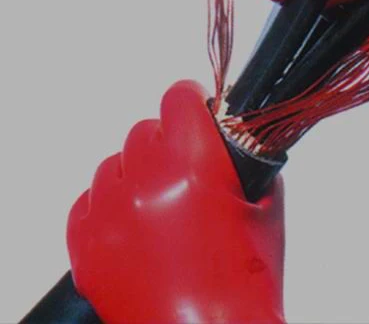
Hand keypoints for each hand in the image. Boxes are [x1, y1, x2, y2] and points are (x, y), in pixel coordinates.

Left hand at [67, 80, 284, 323]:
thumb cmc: (243, 284)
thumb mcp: (266, 208)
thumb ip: (247, 160)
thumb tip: (234, 135)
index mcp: (194, 166)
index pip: (178, 98)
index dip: (192, 101)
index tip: (196, 109)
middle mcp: (146, 183)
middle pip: (147, 129)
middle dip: (169, 143)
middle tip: (187, 171)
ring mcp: (111, 214)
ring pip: (115, 161)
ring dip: (138, 172)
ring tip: (162, 204)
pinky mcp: (87, 244)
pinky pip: (90, 198)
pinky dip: (113, 203)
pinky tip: (139, 224)